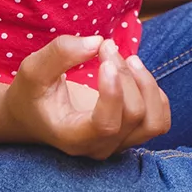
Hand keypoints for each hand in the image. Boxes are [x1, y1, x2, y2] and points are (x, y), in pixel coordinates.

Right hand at [3, 35, 169, 159]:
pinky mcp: (130, 135)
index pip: (106, 124)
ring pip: (154, 122)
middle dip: (125, 74)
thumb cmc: (32, 93)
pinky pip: (159, 120)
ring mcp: (118, 145)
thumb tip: (98, 43)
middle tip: (107, 46)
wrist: (33, 115)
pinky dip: (155, 94)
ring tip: (129, 59)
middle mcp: (99, 148)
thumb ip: (60, 53)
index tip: (104, 55)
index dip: (114, 91)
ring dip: (147, 85)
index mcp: (73, 138)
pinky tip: (136, 74)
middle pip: (133, 114)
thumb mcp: (33, 69)